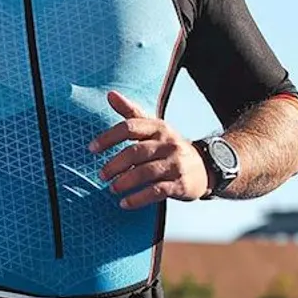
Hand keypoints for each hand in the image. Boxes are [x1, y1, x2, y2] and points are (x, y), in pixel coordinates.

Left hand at [90, 92, 209, 209]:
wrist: (206, 167)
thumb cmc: (169, 146)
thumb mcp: (154, 127)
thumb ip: (131, 112)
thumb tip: (110, 94)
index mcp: (158, 128)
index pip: (130, 127)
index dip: (109, 137)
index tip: (92, 149)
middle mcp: (168, 144)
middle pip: (136, 152)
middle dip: (115, 164)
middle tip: (101, 174)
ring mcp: (176, 164)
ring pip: (146, 172)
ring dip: (125, 182)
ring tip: (112, 189)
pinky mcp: (181, 184)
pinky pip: (157, 191)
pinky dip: (138, 198)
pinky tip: (124, 203)